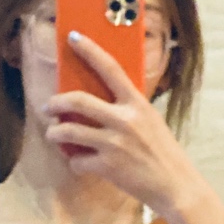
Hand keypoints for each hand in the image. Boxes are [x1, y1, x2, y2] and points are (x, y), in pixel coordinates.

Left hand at [40, 32, 201, 217]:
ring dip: (54, 132)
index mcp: (137, 104)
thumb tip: (101, 100)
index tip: (73, 37)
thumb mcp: (150, 121)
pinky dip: (74, 162)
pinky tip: (80, 163)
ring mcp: (114, 144)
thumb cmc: (163, 152)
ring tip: (53, 133)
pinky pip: (77, 161)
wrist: (175, 186)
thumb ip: (128, 109)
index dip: (90, 50)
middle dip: (55, 103)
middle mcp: (124, 120)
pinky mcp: (107, 167)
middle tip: (48, 106)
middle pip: (78, 101)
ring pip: (68, 131)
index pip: (110, 68)